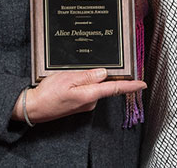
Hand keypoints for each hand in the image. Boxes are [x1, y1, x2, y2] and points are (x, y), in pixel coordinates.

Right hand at [14, 68, 146, 123]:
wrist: (34, 108)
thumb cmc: (48, 94)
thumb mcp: (67, 78)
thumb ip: (87, 75)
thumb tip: (104, 73)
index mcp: (90, 94)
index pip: (115, 89)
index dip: (130, 86)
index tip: (142, 84)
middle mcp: (90, 101)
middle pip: (103, 84)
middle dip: (99, 74)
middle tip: (83, 69)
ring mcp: (85, 104)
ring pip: (93, 86)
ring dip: (87, 79)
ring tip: (68, 76)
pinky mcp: (79, 104)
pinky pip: (86, 90)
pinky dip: (81, 84)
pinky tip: (68, 82)